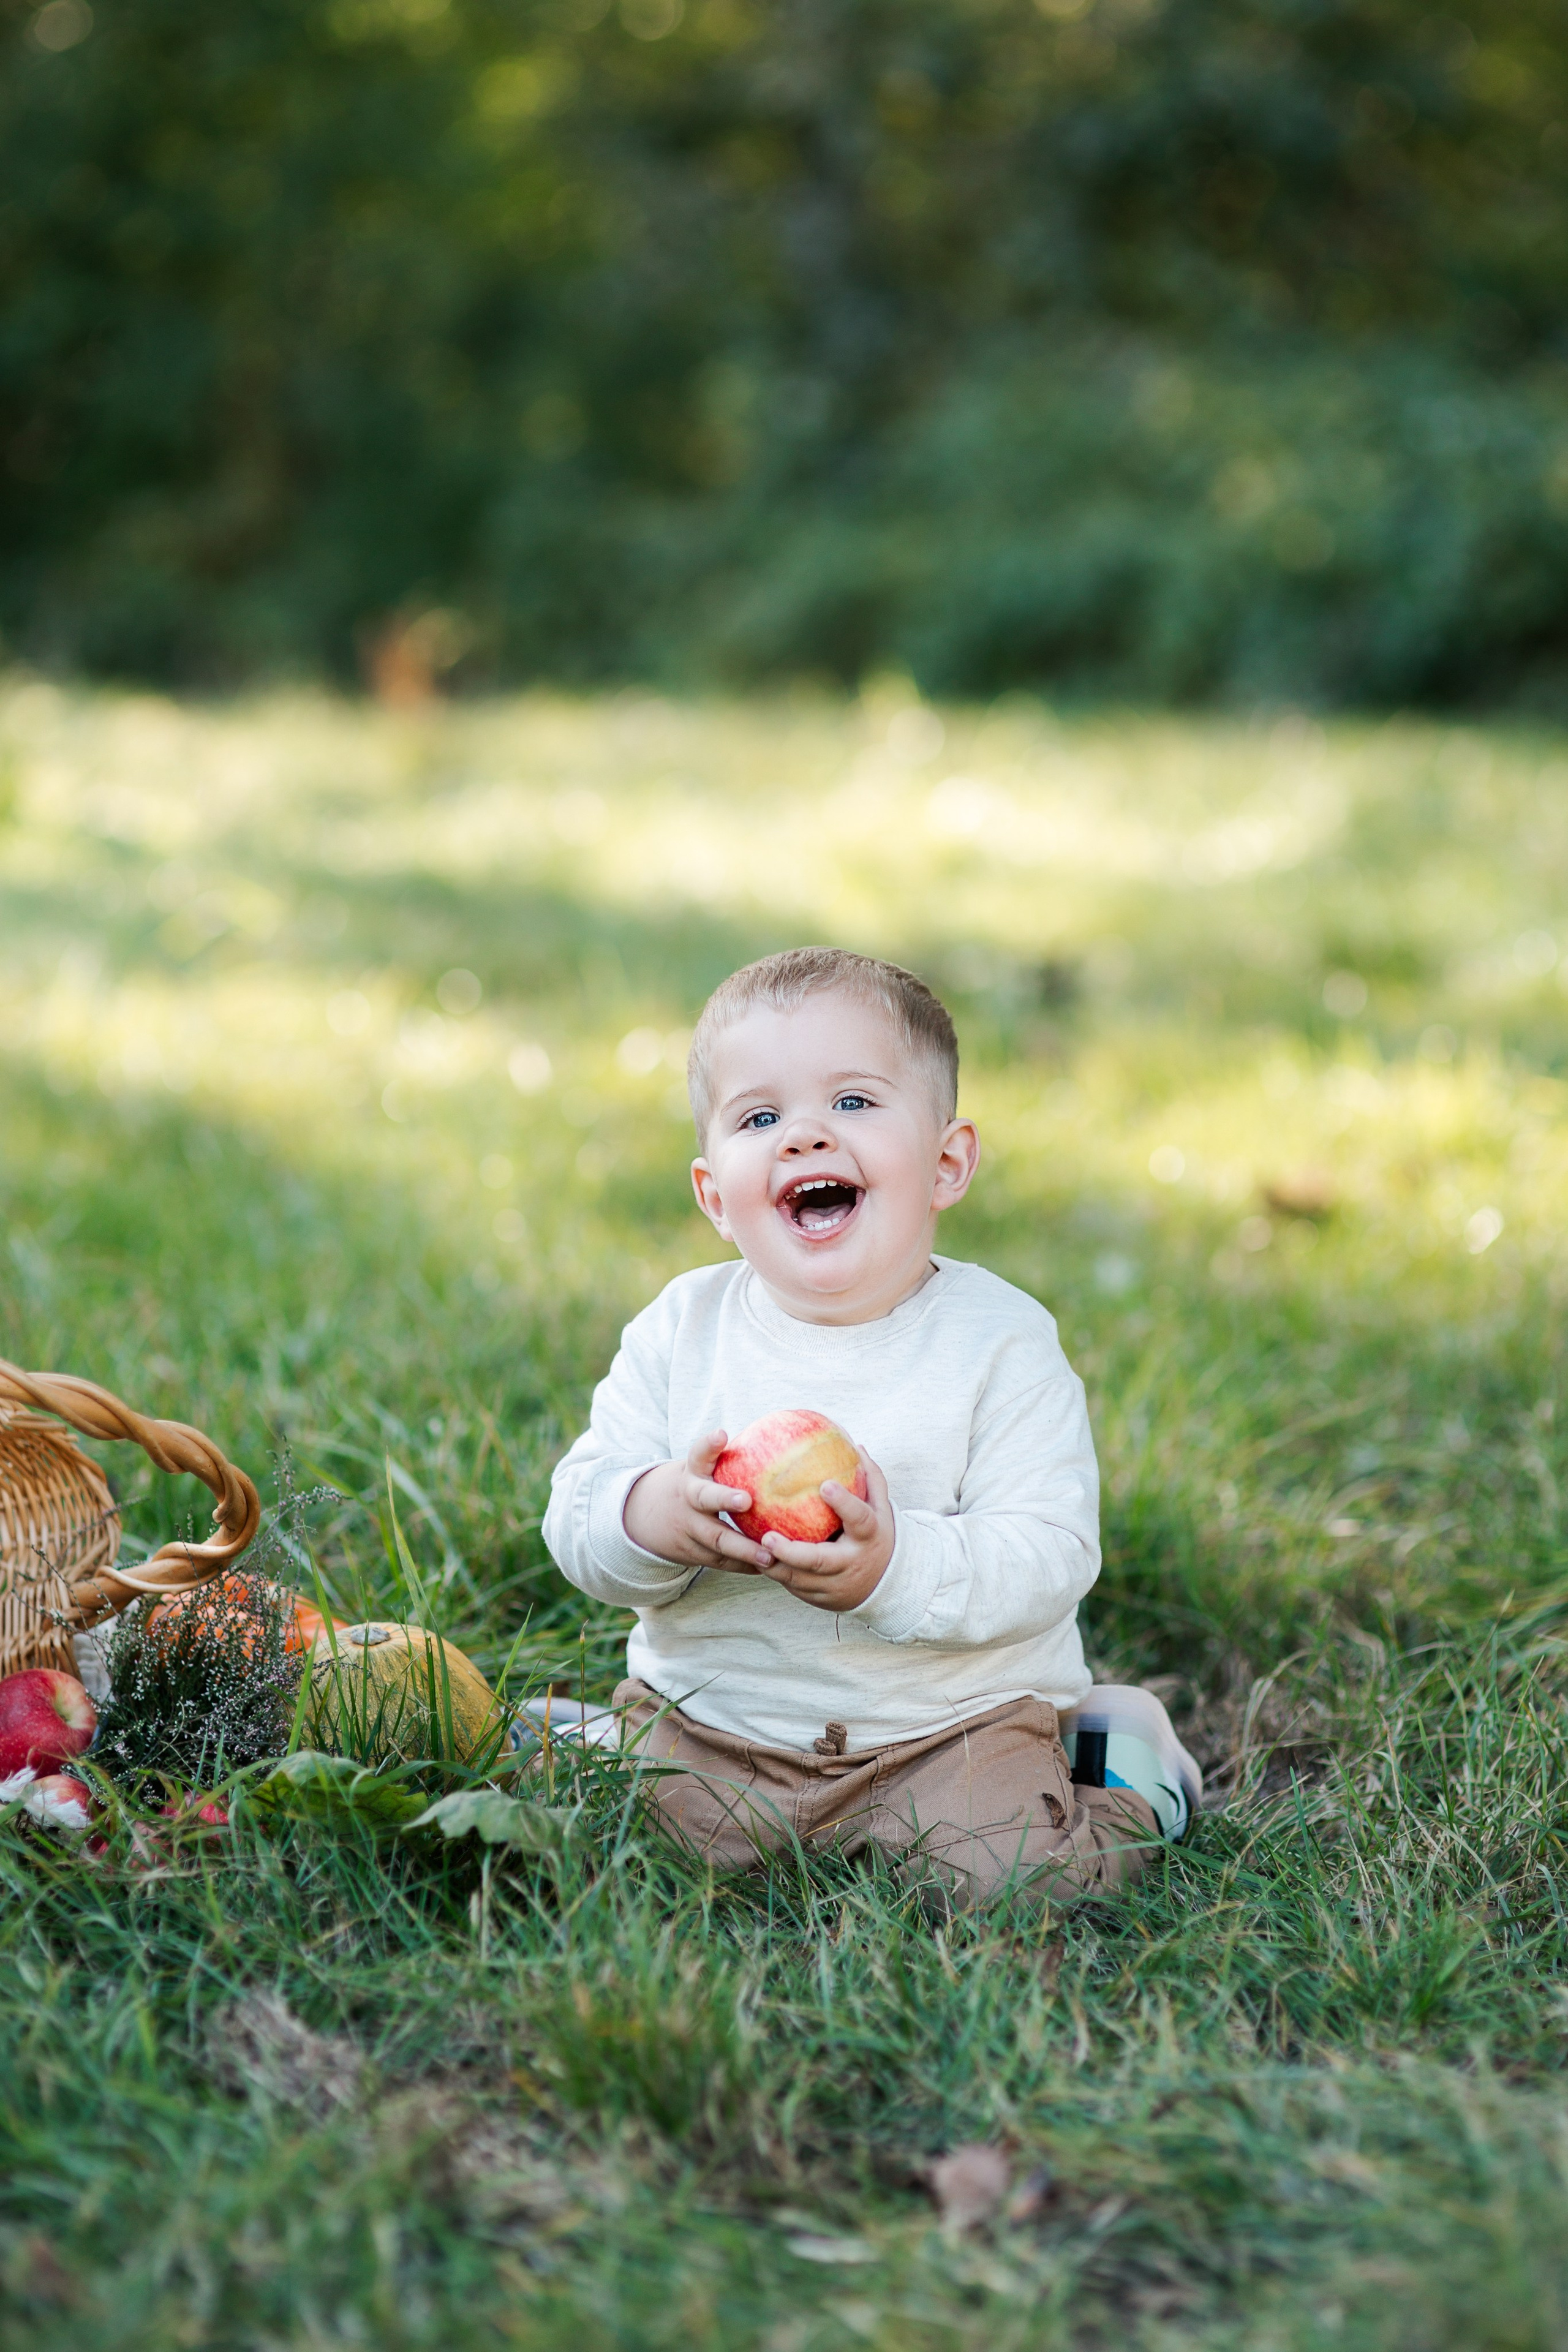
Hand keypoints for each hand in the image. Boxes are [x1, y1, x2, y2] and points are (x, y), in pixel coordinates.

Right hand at [622, 1430, 773, 1572]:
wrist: (649, 1517)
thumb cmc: (696, 1486)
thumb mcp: (702, 1469)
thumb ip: (730, 1458)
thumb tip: (787, 1438)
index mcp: (693, 1473)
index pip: (698, 1454)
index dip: (708, 1445)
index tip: (721, 1433)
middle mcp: (689, 1499)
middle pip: (704, 1498)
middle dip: (724, 1499)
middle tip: (746, 1500)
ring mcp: (690, 1528)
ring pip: (716, 1539)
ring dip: (744, 1548)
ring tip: (769, 1555)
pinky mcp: (693, 1553)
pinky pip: (722, 1561)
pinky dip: (744, 1565)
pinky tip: (770, 1568)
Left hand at [756, 1449, 894, 1612]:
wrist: (889, 1585)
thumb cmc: (877, 1536)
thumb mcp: (881, 1508)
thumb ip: (871, 1479)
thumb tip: (857, 1446)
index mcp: (868, 1537)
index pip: (859, 1519)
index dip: (844, 1503)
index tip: (825, 1485)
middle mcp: (851, 1563)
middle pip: (819, 1561)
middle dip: (791, 1552)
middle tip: (767, 1536)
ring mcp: (835, 1586)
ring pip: (800, 1580)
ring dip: (775, 1566)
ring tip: (752, 1548)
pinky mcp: (821, 1599)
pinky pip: (794, 1588)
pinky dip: (776, 1574)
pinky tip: (756, 1558)